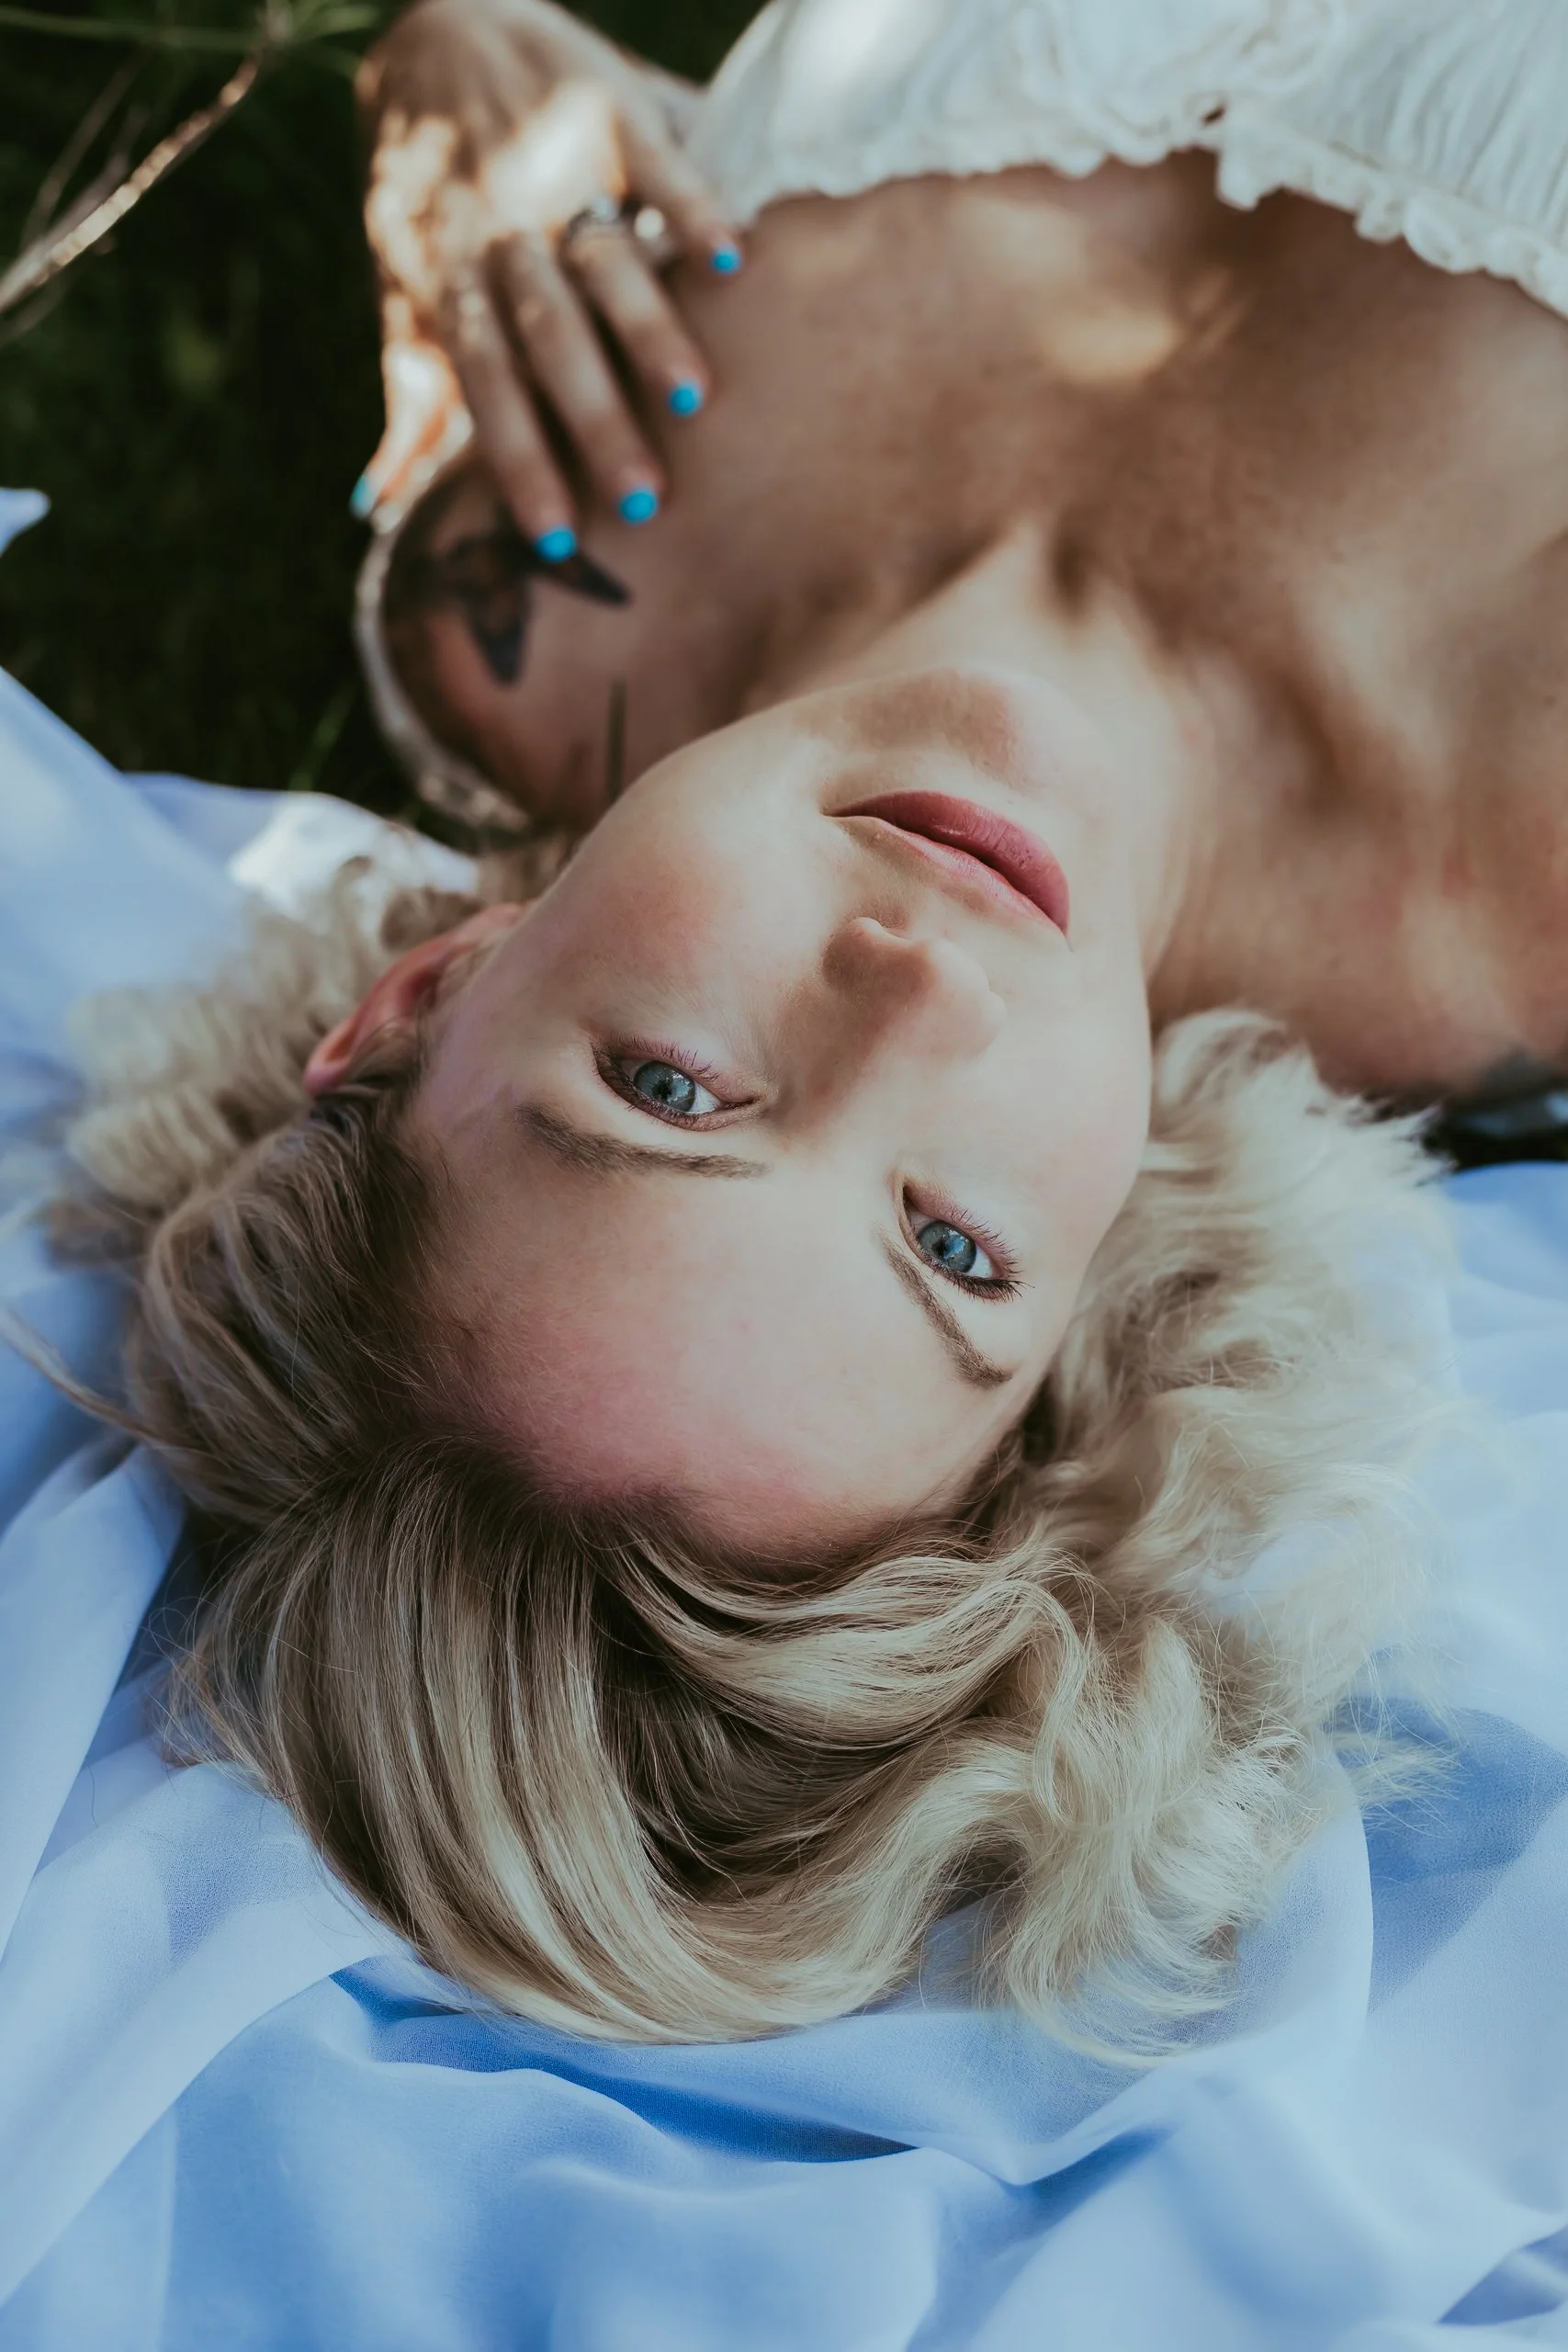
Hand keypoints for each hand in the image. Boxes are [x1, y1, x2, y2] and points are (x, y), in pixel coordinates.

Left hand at [355, 0, 741, 546]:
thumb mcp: (405, 287)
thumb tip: (378, 503)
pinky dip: (693, 210)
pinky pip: (654, 165)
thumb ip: (412, 396)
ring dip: (648, 329)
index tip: (559, 539)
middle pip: (550, 339)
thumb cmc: (430, 193)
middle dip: (594, 419)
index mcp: (456, 285)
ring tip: (695, 400)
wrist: (438, 31)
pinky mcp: (611, 114)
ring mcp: (558, 174)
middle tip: (644, 497)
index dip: (519, 462)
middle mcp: (506, 235)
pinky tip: (733, 263)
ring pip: (604, 262)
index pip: (488, 387)